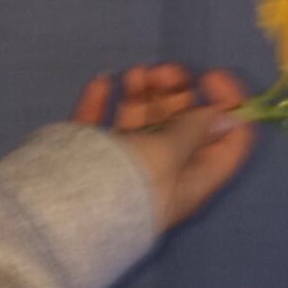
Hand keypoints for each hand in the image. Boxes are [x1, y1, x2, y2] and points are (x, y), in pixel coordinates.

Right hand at [70, 64, 254, 231]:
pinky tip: (102, 82)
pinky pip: (99, 126)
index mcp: (191, 178)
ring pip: (141, 124)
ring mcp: (125, 166)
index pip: (227, 143)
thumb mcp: (167, 156)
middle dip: (176, 93)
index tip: (209, 76)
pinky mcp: (90, 160)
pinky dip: (101, 102)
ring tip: (136, 73)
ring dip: (142, 94)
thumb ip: (194, 131)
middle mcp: (163, 173)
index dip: (229, 107)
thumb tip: (225, 118)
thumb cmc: (125, 185)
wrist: (58, 216)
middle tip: (163, 71)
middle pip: (181, 128)